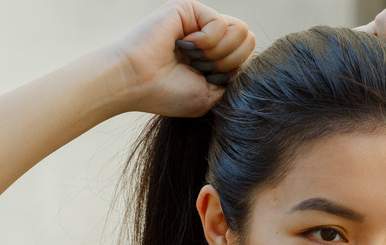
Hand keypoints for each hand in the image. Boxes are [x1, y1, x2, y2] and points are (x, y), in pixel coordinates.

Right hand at [109, 0, 254, 116]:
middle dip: (228, 61)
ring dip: (219, 52)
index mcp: (215, 57)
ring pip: (241, 30)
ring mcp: (200, 22)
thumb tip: (249, 56)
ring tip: (192, 57)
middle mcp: (209, 37)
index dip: (233, 72)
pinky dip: (206, 41)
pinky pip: (220, 23)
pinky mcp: (190, 9)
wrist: (136, 82)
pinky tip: (184, 45)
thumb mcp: (212, 95)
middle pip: (249, 41)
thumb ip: (235, 77)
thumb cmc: (167, 93)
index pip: (248, 56)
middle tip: (200, 68)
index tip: (207, 80)